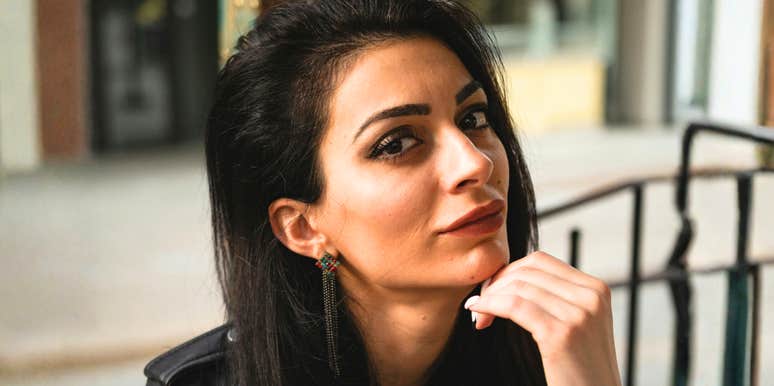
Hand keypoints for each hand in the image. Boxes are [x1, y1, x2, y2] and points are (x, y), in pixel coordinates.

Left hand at [465, 251, 621, 385]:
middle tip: (480, 303)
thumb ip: (556, 299)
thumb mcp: (577, 326)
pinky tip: (478, 313)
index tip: (491, 290)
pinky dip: (490, 305)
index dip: (508, 272)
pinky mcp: (562, 334)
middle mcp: (592, 296)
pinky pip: (514, 306)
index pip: (540, 261)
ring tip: (478, 315)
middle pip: (527, 271)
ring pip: (518, 286)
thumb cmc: (579, 371)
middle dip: (496, 283)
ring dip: (490, 297)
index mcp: (596, 289)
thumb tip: (510, 277)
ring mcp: (579, 314)